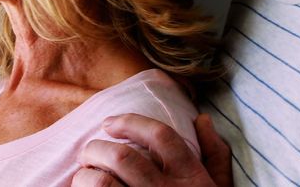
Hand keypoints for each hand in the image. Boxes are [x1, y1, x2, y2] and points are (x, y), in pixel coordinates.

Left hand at [72, 114, 232, 186]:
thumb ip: (215, 156)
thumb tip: (201, 119)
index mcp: (190, 179)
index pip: (160, 136)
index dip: (130, 122)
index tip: (109, 123)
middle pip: (123, 157)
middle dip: (97, 148)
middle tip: (89, 152)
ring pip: (103, 182)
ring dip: (85, 174)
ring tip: (84, 174)